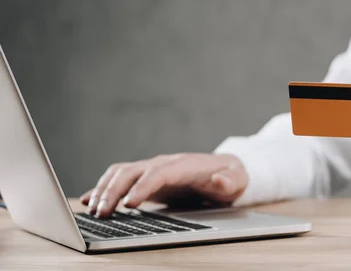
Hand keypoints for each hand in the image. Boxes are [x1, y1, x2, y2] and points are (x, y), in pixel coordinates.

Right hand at [80, 153, 247, 217]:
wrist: (225, 170)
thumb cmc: (230, 177)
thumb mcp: (236, 180)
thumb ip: (229, 181)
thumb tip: (222, 180)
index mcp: (183, 165)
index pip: (158, 173)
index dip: (142, 187)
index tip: (129, 204)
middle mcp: (163, 164)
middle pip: (132, 172)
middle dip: (114, 191)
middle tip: (101, 213)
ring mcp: (153, 169)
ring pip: (121, 173)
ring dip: (104, 189)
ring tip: (92, 210)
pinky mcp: (146, 179)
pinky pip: (120, 179)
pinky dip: (102, 188)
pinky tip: (88, 200)